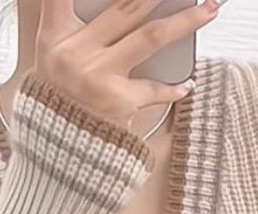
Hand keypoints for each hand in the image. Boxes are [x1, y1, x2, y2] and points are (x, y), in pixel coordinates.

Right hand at [28, 0, 222, 128]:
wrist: (54, 156)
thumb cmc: (54, 104)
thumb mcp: (49, 61)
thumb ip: (70, 28)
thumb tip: (116, 10)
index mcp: (55, 37)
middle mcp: (77, 53)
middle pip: (126, 7)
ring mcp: (100, 77)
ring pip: (150, 37)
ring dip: (185, 21)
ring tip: (209, 10)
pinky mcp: (119, 103)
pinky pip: (154, 89)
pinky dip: (173, 89)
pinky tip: (186, 85)